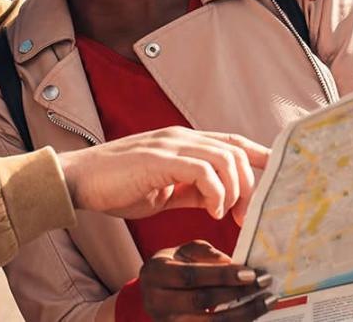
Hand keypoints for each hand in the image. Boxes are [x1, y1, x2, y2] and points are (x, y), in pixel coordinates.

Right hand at [56, 127, 269, 220]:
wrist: (78, 181)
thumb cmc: (116, 186)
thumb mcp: (164, 191)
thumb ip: (192, 190)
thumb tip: (220, 201)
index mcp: (184, 142)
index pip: (233, 143)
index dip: (259, 159)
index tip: (274, 184)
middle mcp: (181, 137)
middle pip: (237, 149)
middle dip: (252, 183)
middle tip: (249, 215)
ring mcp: (170, 145)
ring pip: (226, 157)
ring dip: (237, 190)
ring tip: (229, 215)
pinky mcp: (159, 158)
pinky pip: (203, 170)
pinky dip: (216, 192)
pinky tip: (213, 211)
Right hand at [139, 241, 273, 321]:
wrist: (153, 291)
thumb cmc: (173, 266)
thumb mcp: (183, 251)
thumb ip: (205, 253)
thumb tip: (230, 263)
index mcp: (156, 273)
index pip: (191, 276)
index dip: (222, 276)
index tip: (251, 273)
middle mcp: (157, 301)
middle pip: (200, 301)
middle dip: (236, 293)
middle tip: (264, 284)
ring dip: (243, 313)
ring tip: (267, 302)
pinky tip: (253, 314)